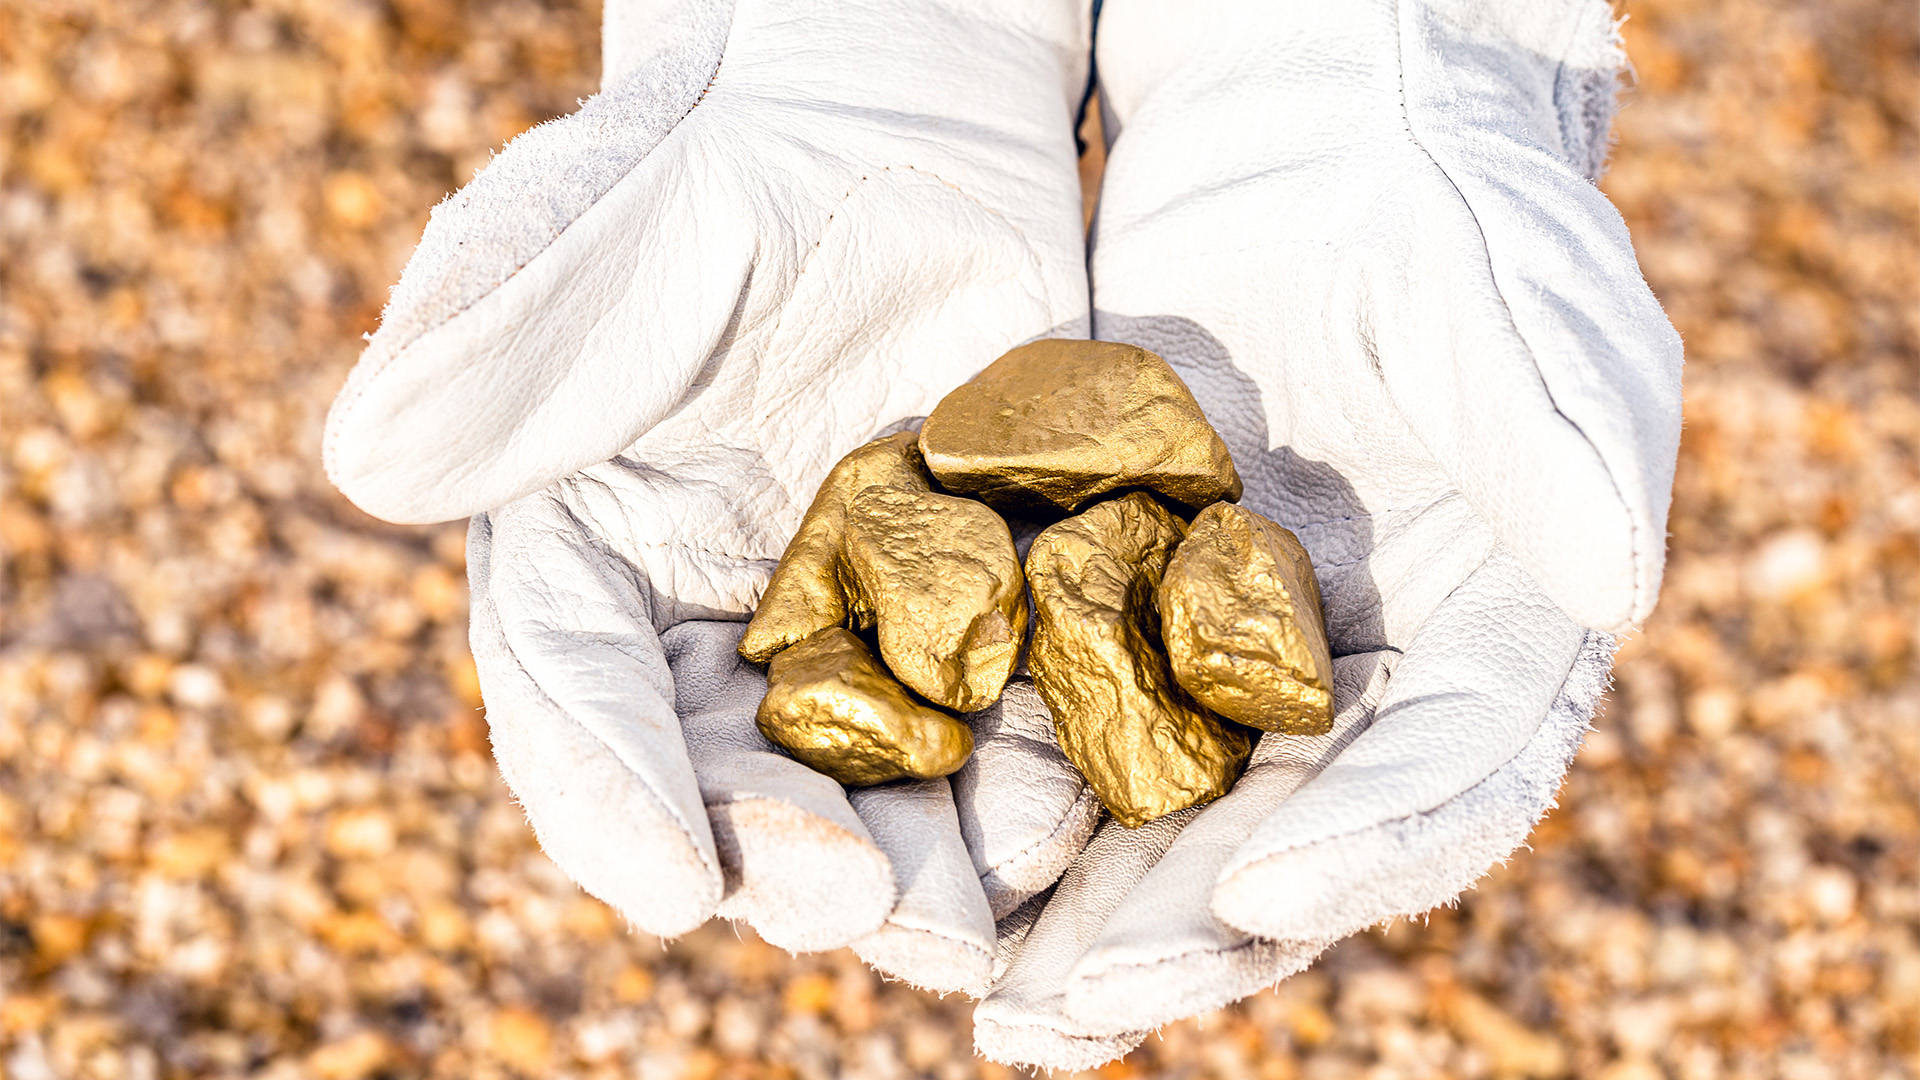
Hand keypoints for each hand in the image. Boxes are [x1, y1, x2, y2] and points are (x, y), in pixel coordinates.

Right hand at [324, 0, 1100, 994]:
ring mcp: (850, 628)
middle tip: (854, 906)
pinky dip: (1035, 765)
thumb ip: (505, 342)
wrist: (897, 122)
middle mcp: (707, 624)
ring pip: (872, 772)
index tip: (669, 883)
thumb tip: (370, 465)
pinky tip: (1073, 809)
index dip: (614, 796)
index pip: (575, 694)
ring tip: (968, 919)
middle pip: (731, 773)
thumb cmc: (727, 155)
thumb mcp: (614, 229)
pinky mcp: (976, 607)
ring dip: (919, 853)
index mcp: (585, 557)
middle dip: (786, 852)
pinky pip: (1004, 710)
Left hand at [974, 0, 1682, 1065]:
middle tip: (1069, 1010)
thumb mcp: (1502, 306)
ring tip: (995, 1005)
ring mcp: (1239, 658)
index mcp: (1492, 636)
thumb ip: (1561, 438)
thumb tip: (1616, 588)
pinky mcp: (1126, 610)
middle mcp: (1365, 678)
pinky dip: (1009, 801)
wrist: (1304, 135)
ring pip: (1169, 820)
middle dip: (1185, 933)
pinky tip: (933, 862)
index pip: (1445, 774)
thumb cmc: (1433, 206)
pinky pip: (1068, 728)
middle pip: (1290, 842)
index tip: (1261, 898)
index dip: (1369, 848)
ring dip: (1082, 918)